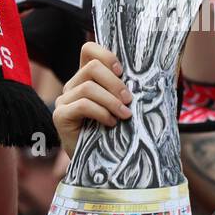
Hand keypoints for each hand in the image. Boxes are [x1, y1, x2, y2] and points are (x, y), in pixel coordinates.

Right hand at [52, 42, 132, 157]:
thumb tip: (153, 73)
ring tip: (124, 115)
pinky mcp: (60, 116)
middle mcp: (73, 85)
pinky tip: (111, 123)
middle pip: (92, 67)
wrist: (97, 163)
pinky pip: (82, 105)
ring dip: (111, 101)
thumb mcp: (122, 106)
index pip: (88, 50)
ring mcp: (64, 100)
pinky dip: (101, 112)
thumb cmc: (113, 132)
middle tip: (129, 100)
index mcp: (87, 78)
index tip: (121, 71)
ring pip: (88, 87)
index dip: (106, 55)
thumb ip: (126, 90)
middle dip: (115, 83)